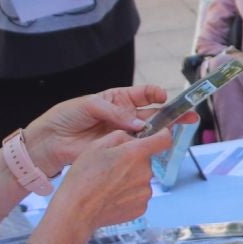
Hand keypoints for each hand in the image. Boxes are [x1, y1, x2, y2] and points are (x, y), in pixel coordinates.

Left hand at [25, 86, 165, 175]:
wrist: (52, 140)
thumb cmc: (67, 116)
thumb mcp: (90, 105)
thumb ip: (115, 113)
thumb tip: (138, 125)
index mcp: (119, 99)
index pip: (145, 94)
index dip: (156, 94)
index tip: (163, 97)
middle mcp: (126, 116)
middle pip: (154, 114)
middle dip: (173, 114)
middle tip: (190, 116)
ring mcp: (124, 133)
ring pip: (150, 132)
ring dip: (165, 131)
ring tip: (179, 131)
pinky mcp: (119, 149)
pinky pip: (138, 148)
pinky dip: (149, 147)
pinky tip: (158, 147)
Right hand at [38, 128, 171, 243]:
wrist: (77, 210)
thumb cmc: (84, 177)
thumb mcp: (97, 145)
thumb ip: (121, 136)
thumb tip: (134, 138)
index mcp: (135, 153)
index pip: (164, 139)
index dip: (160, 135)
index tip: (155, 136)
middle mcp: (145, 172)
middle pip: (146, 160)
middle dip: (133, 161)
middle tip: (112, 167)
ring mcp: (145, 192)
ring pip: (142, 178)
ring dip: (130, 179)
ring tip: (108, 185)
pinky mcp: (141, 208)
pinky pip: (138, 195)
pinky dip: (128, 195)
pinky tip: (112, 196)